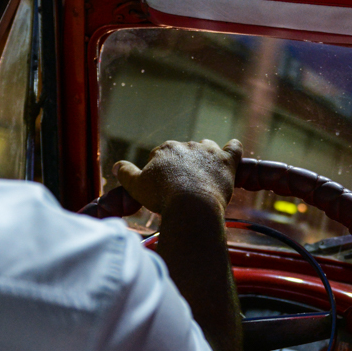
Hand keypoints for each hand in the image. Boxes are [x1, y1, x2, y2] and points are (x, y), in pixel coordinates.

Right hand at [114, 139, 242, 215]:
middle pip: (184, 152)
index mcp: (166, 148)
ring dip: (205, 157)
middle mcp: (188, 145)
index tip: (164, 187)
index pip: (163, 156)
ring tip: (203, 175)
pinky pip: (234, 147)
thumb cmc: (162, 197)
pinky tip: (231, 150)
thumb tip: (117, 166)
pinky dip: (233, 148)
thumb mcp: (136, 187)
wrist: (192, 205)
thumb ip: (126, 173)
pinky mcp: (228, 161)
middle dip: (183, 166)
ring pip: (207, 148)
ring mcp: (210, 152)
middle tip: (182, 188)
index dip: (162, 172)